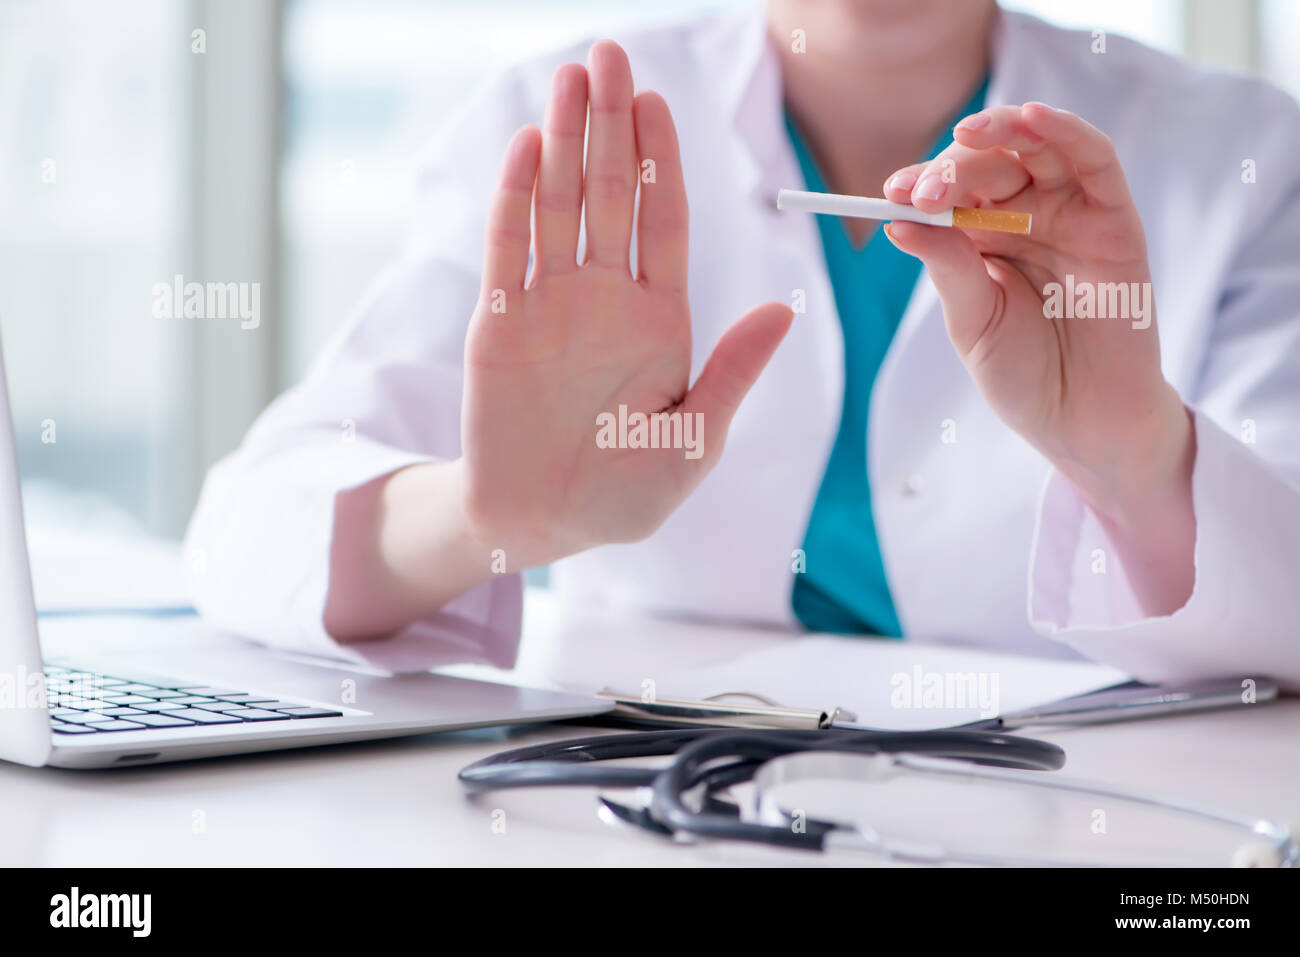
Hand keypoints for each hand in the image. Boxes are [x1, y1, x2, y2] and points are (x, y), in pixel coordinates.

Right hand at [461, 41, 791, 565]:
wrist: (544, 524)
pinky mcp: (500, 323)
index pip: (663, 220)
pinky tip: (529, 148)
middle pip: (612, 195)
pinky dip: (516, 199)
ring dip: (564, 142)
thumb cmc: (627, 492)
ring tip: (569, 79)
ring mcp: (550, 305)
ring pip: (560, 206)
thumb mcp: (694, 438)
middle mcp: (605, 297)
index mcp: (659, 317)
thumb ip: (732, 372)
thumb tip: (783, 309)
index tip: (657, 101)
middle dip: (611, 126)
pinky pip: (509, 250)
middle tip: (607, 55)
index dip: (661, 160)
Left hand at [882, 102, 1193, 611]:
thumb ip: (948, 266)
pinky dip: (1066, 131)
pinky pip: (1094, 160)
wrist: (1082, 421)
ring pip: (1038, 148)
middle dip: (952, 168)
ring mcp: (1071, 215)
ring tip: (969, 132)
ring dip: (1003, 130)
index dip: (921, 184)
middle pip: (989, 164)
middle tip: (923, 189)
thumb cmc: (1025, 376)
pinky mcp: (1114, 219)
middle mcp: (1027, 218)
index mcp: (984, 239)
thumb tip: (897, 221)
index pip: (951, 192)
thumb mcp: (972, 320)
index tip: (890, 193)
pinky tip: (1032, 118)